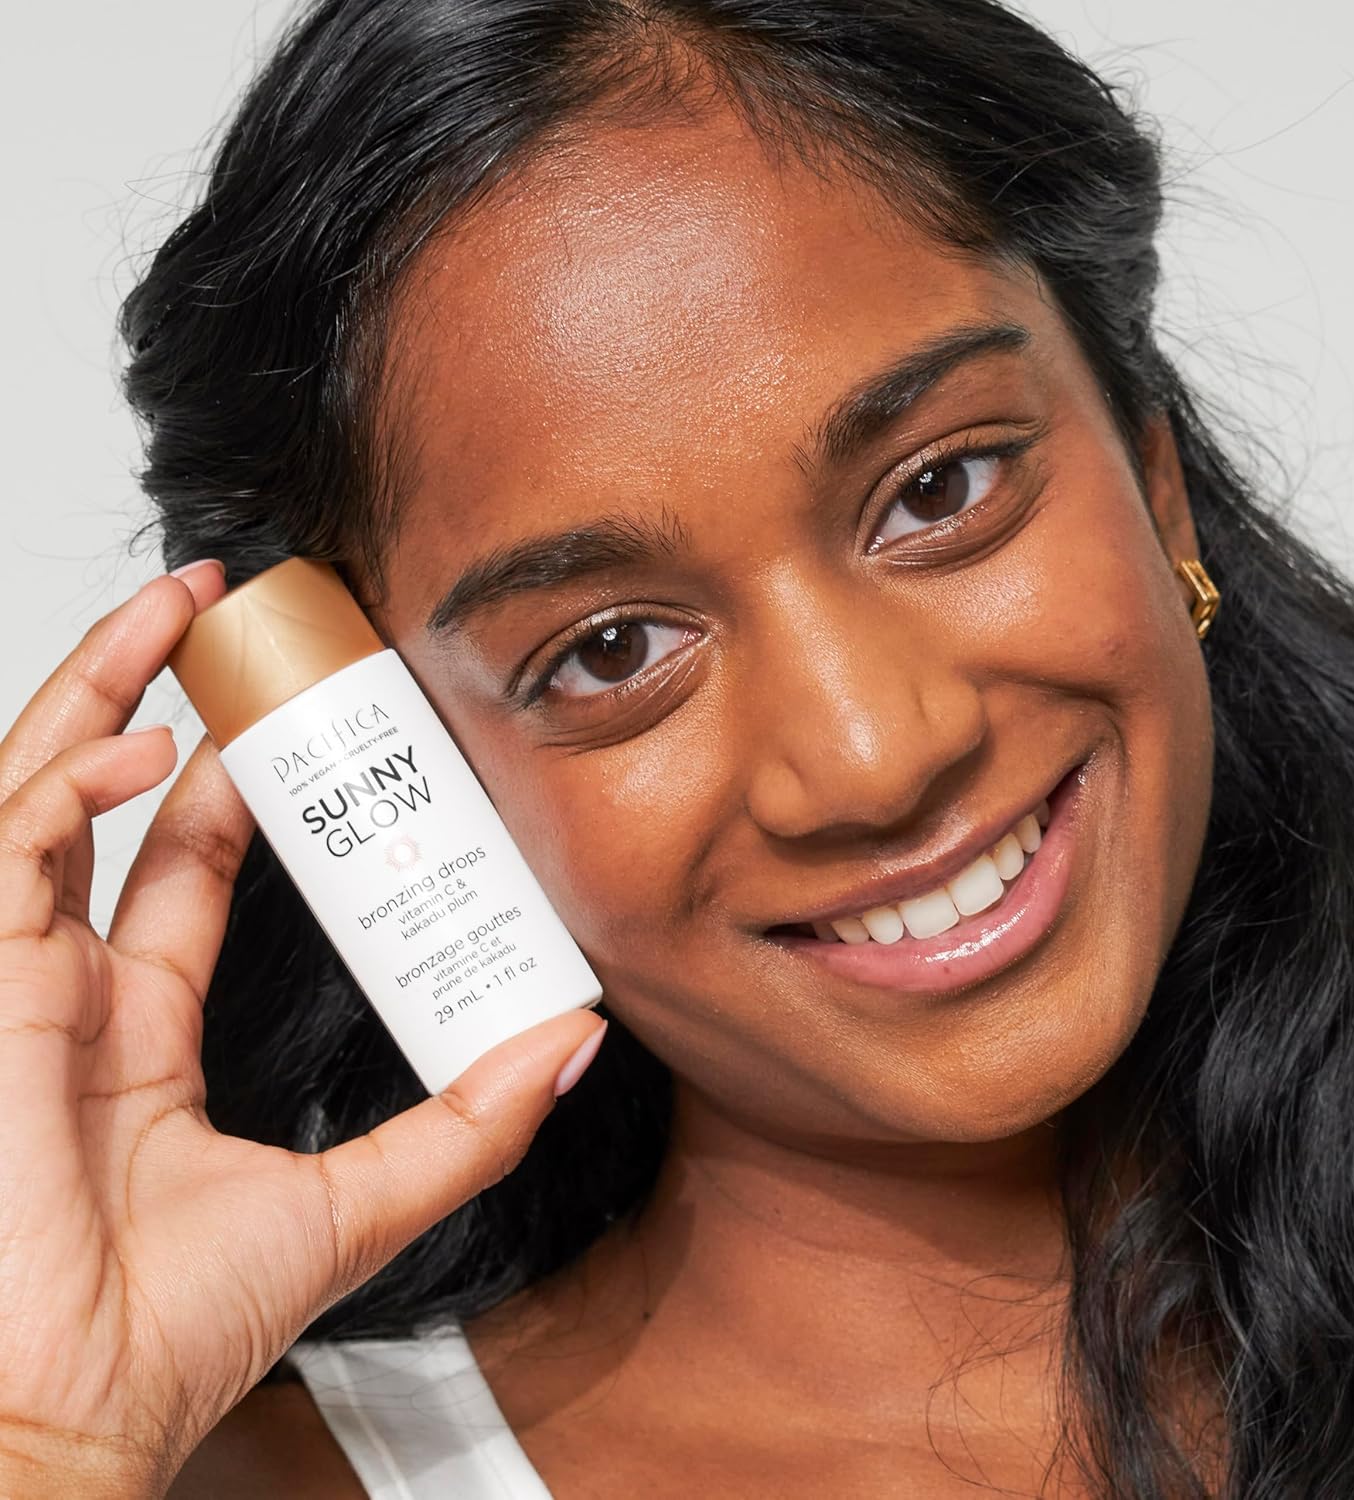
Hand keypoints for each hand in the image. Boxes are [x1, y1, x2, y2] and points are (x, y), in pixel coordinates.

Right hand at [0, 562, 606, 1497]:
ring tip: (172, 616)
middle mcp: (69, 992)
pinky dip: (53, 791)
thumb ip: (474, 1120)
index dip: (227, 789)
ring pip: (35, 800)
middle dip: (147, 698)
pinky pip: (3, 858)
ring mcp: (16, 986)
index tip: (296, 724)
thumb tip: (579, 1035)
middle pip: (99, 808)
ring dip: (95, 698)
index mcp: (140, 1028)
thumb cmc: (179, 1331)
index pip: (180, 870)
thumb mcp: (362, 1200)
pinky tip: (131, 749)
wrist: (80, 1413)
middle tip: (218, 616)